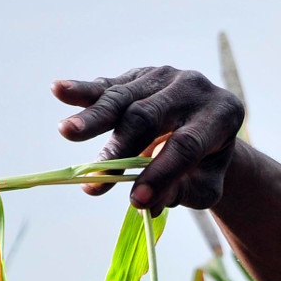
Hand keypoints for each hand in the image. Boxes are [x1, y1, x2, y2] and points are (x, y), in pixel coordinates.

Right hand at [52, 66, 244, 213]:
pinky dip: (82, 91)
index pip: (187, 145)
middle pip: (149, 117)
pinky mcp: (136, 76)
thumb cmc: (206, 162)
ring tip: (66, 132)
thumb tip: (148, 204)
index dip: (161, 173)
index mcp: (221, 114)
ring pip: (123, 99)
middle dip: (120, 149)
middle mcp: (193, 87)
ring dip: (93, 119)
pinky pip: (107, 85)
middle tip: (96, 176)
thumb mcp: (205, 183)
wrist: (209, 127)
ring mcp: (162, 76)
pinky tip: (59, 89)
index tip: (136, 201)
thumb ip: (181, 192)